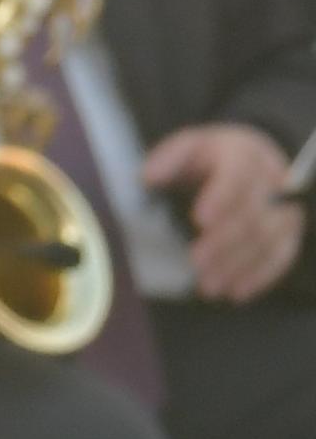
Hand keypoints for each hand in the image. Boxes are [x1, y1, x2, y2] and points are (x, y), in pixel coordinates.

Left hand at [136, 121, 301, 302]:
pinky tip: (236, 292)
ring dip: (240, 265)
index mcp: (244, 154)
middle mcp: (271, 181)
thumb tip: (149, 177)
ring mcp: (285, 207)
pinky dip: (261, 276)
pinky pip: (282, 255)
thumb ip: (169, 158)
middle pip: (254, 213)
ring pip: (270, 239)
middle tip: (196, 262)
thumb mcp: (187, 147)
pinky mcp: (290, 231)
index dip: (221, 197)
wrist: (251, 157)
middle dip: (225, 241)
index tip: (199, 219)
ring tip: (208, 286)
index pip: (238, 175)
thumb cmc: (211, 156)